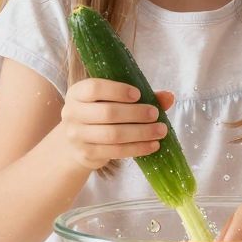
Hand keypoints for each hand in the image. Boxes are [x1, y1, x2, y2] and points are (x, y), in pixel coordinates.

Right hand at [56, 79, 173, 171]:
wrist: (76, 142)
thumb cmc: (100, 113)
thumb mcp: (114, 100)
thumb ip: (140, 96)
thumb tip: (168, 97)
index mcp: (78, 93)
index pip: (94, 88)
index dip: (117, 90)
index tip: (138, 94)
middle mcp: (72, 113)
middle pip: (107, 113)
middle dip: (136, 114)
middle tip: (155, 114)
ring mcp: (76, 136)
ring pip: (113, 135)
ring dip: (141, 133)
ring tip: (161, 131)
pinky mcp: (86, 154)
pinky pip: (115, 151)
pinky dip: (137, 148)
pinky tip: (153, 145)